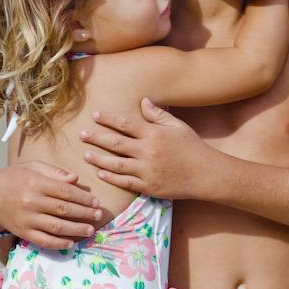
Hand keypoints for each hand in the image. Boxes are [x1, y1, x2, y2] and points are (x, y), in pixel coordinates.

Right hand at [0, 161, 101, 249]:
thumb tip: (75, 179)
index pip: (65, 191)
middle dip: (84, 213)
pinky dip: (58, 243)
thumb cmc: (14, 178)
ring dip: (76, 229)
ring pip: (56, 226)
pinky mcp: (23, 232)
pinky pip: (43, 240)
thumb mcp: (32, 167)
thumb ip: (54, 172)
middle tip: (98, 215)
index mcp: (35, 183)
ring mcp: (26, 219)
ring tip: (90, 230)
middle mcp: (31, 201)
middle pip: (64, 209)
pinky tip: (71, 243)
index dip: (83, 197)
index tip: (96, 201)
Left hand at [81, 100, 207, 199]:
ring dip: (98, 159)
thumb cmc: (193, 148)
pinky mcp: (148, 187)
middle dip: (96, 138)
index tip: (94, 115)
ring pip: (116, 164)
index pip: (125, 123)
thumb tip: (143, 101)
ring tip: (86, 155)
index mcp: (154, 134)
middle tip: (81, 135)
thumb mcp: (178, 126)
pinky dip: (111, 177)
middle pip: (115, 143)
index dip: (108, 118)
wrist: (206, 175)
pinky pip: (125, 182)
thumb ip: (158, 115)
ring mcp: (147, 171)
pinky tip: (101, 173)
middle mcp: (148, 151)